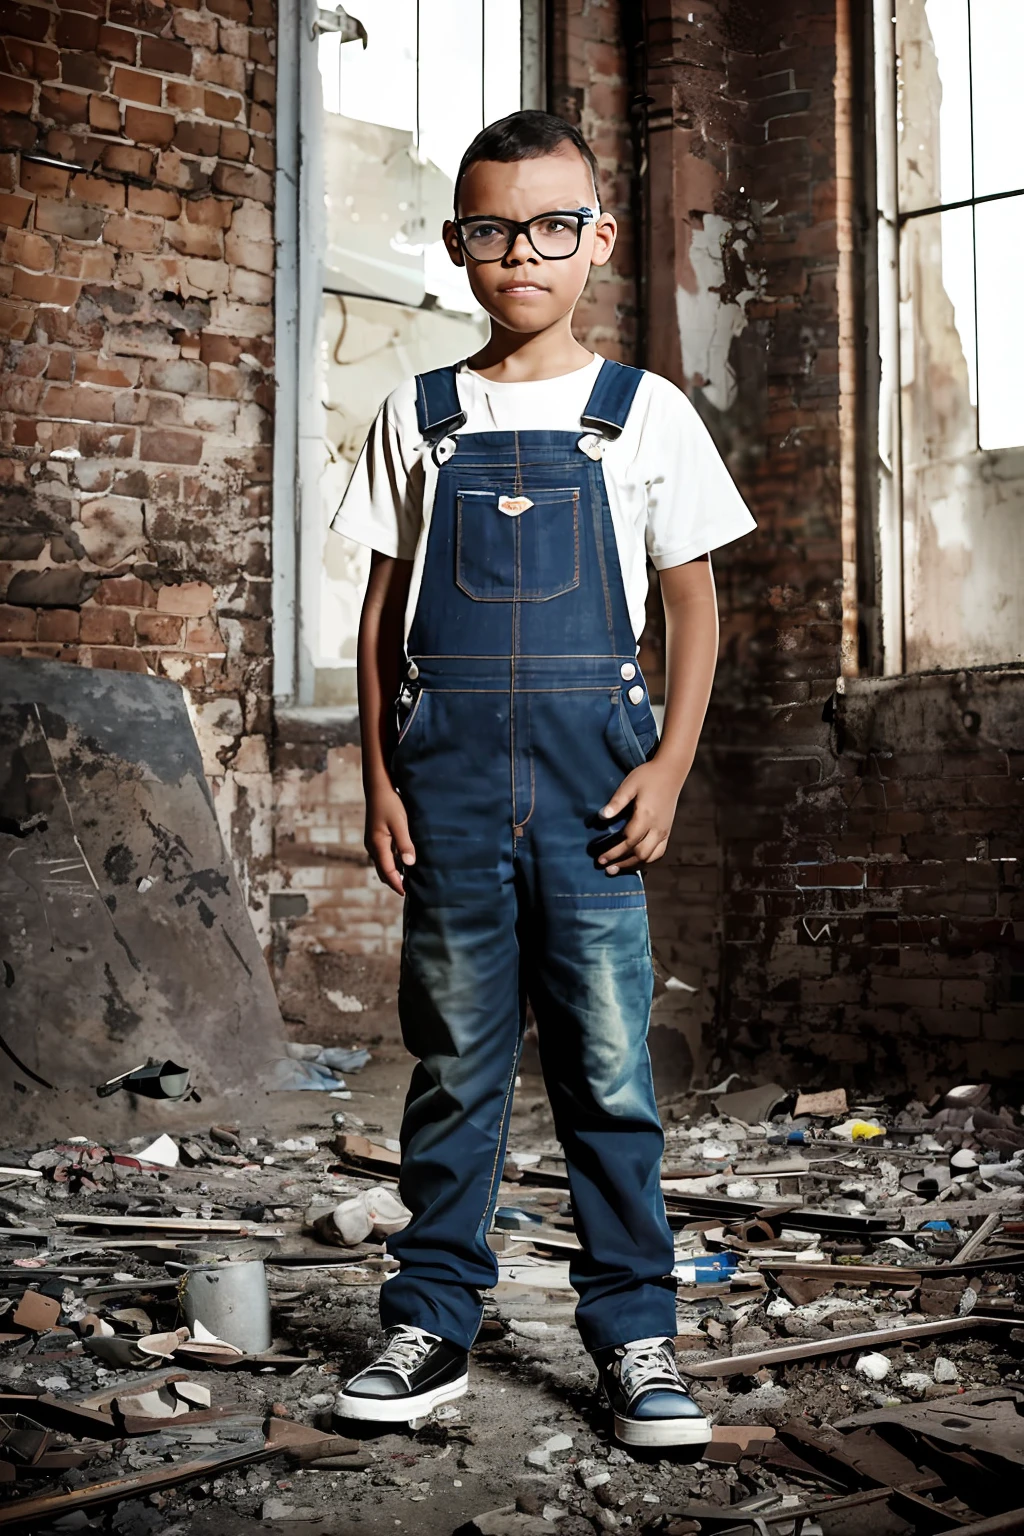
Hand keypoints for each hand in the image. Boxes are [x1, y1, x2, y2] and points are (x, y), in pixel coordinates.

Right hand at [364, 779, 415, 894]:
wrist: (378, 787)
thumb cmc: (390, 803)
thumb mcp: (400, 823)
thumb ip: (405, 844)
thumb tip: (409, 864)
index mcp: (377, 845)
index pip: (387, 871)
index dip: (396, 884)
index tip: (405, 893)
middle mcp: (373, 846)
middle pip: (383, 871)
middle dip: (394, 882)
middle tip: (408, 890)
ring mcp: (373, 842)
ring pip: (383, 863)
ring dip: (393, 872)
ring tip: (408, 879)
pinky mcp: (377, 837)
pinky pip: (384, 855)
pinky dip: (392, 863)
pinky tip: (403, 863)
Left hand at [596, 760, 685, 874]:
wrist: (671, 771)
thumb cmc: (647, 776)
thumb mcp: (629, 785)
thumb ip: (616, 802)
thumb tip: (601, 817)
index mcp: (646, 816)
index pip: (629, 841)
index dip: (614, 852)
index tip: (600, 858)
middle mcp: (657, 827)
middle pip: (640, 853)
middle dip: (622, 862)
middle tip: (606, 867)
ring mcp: (665, 830)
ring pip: (651, 856)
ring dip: (634, 864)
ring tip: (618, 868)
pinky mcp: (668, 830)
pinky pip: (659, 851)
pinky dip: (647, 859)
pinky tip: (636, 861)